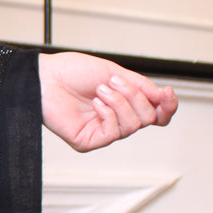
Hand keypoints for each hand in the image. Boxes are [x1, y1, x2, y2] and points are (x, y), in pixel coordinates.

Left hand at [38, 51, 177, 152]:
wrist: (45, 77)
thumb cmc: (72, 72)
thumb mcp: (114, 71)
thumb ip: (141, 86)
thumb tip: (163, 97)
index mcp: (123, 103)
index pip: (156, 114)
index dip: (167, 107)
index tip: (167, 93)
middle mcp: (115, 119)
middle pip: (149, 119)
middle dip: (136, 97)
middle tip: (115, 82)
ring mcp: (102, 132)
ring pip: (133, 126)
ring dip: (120, 102)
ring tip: (101, 90)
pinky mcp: (89, 141)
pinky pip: (114, 133)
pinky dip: (108, 113)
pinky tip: (95, 103)